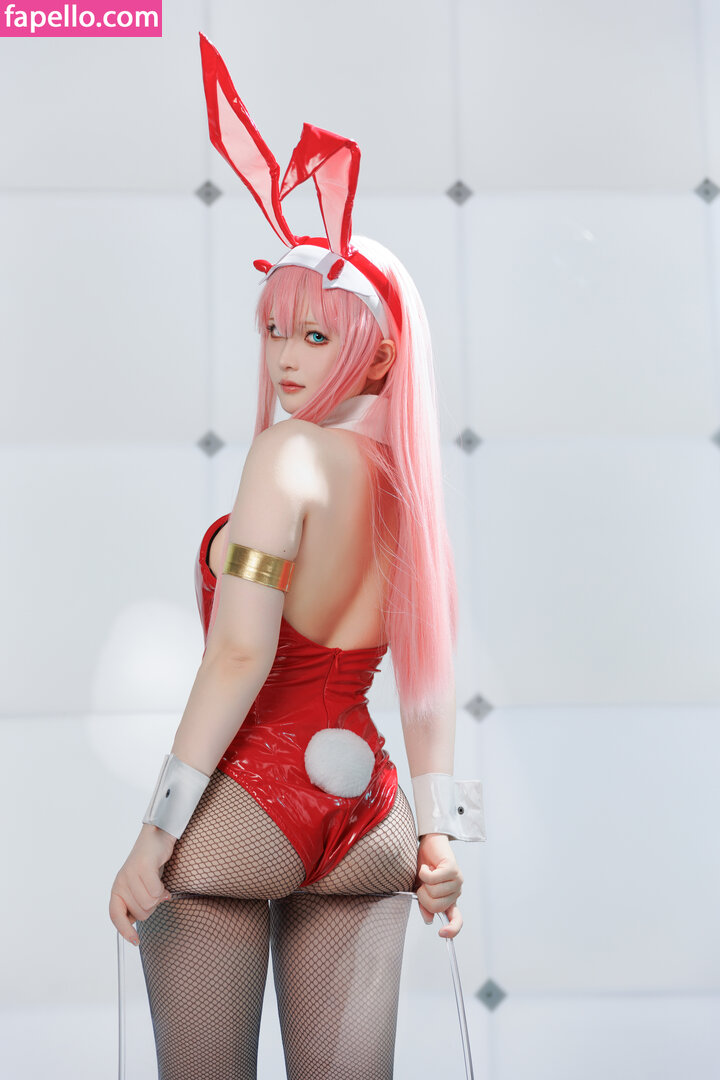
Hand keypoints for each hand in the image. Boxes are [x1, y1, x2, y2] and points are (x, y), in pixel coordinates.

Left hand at [109, 824, 175, 945]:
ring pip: (149, 903)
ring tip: (159, 887)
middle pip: (140, 913)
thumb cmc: (149, 864)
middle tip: (155, 894)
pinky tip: (164, 885)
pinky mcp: (143, 867)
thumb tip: (135, 924)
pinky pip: (156, 892)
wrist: (157, 837)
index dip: (125, 930)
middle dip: (152, 907)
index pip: (115, 916)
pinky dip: (164, 891)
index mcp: (117, 890)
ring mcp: (131, 875)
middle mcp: (121, 883)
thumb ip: (134, 903)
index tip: (136, 941)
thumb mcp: (138, 886)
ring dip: (159, 898)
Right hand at [414, 833, 462, 938]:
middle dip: (423, 896)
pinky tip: (427, 866)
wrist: (428, 845)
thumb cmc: (424, 866)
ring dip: (423, 882)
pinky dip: (424, 872)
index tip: (441, 933)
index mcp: (449, 900)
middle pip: (436, 907)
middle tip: (422, 884)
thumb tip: (429, 919)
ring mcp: (456, 881)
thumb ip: (425, 905)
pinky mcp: (453, 869)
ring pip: (434, 893)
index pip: (457, 920)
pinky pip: (433, 879)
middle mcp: (455, 892)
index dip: (452, 929)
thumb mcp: (420, 889)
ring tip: (426, 872)